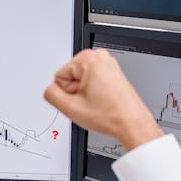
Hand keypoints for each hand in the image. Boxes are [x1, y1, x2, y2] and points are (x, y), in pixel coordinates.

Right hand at [44, 49, 162, 151]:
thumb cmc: (110, 115)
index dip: (67, 93)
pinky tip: (102, 100)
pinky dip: (93, 92)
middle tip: (90, 103)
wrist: (131, 123)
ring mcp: (108, 63)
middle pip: (70, 76)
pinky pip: (91, 81)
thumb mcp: (70, 108)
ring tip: (98, 102)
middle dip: (76, 92)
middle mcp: (100, 56)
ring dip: (84, 93)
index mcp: (89, 59)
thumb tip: (49, 89)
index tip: (81, 101)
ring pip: (80, 80)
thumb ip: (50, 94)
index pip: (60, 76)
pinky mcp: (112, 71)